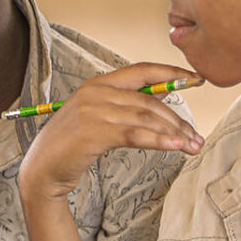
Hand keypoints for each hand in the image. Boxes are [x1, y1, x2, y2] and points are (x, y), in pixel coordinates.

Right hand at [18, 62, 203, 202]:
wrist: (43, 169)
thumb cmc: (73, 144)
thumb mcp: (99, 116)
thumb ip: (127, 103)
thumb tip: (165, 91)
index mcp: (98, 83)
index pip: (142, 70)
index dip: (172, 72)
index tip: (197, 79)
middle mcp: (95, 92)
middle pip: (149, 99)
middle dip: (178, 119)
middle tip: (197, 137)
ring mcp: (93, 111)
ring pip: (146, 117)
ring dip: (174, 133)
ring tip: (192, 146)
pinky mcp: (94, 133)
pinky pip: (135, 135)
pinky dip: (159, 141)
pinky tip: (175, 147)